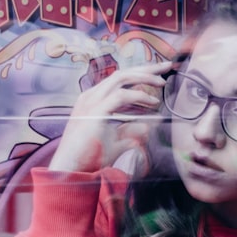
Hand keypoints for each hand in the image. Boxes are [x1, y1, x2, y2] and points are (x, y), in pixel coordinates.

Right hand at [49, 61, 170, 172]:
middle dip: (145, 68)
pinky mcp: (95, 111)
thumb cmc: (89, 157)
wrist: (70, 170)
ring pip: (121, 78)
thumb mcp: (116, 141)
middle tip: (166, 66)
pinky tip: (153, 102)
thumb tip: (148, 127)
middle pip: (121, 73)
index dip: (140, 74)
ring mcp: (91, 102)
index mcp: (94, 99)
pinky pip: (121, 96)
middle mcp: (91, 96)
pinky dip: (139, 96)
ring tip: (162, 82)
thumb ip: (130, 131)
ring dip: (144, 77)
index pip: (119, 79)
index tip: (159, 74)